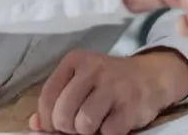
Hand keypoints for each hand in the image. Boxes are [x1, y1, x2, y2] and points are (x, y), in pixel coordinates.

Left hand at [29, 49, 187, 134]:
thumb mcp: (81, 82)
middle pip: (63, 114)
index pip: (47, 97)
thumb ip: (56, 100)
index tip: (59, 124)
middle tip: (80, 125)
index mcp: (76, 60)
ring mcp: (114, 85)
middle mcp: (94, 68)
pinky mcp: (131, 104)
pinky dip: (108, 133)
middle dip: (68, 128)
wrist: (152, 76)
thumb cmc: (109, 83)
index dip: (49, 119)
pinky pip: (108, 132)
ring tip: (98, 122)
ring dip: (89, 131)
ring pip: (83, 125)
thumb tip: (35, 124)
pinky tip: (114, 121)